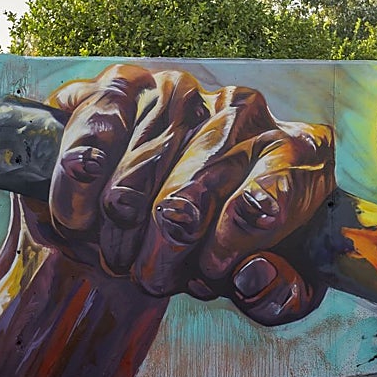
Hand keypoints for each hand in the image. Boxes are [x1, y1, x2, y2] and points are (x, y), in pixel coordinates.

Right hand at [26, 64, 336, 325]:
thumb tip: (252, 277)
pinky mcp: (128, 83)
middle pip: (189, 197)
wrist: (194, 194)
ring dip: (116, 231)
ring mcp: (184, 91)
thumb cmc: (243, 242)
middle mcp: (244, 111)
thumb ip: (281, 293)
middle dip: (163, 252)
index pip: (265, 199)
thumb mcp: (282, 280)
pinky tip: (78, 212)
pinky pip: (96, 125)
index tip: (211, 272)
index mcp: (298, 153)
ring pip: (135, 176)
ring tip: (116, 255)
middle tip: (152, 277)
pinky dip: (78, 175)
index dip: (229, 247)